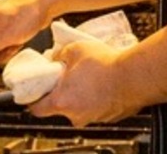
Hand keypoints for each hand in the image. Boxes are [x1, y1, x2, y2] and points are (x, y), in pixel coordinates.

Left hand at [27, 40, 141, 125]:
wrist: (134, 76)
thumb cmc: (106, 65)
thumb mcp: (74, 49)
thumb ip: (59, 55)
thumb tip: (56, 57)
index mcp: (61, 101)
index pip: (36, 109)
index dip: (33, 99)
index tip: (35, 91)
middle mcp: (75, 115)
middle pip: (58, 107)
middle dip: (60, 93)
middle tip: (65, 77)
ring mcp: (92, 118)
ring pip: (78, 108)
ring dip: (79, 95)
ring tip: (87, 78)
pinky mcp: (107, 117)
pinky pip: (95, 108)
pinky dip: (94, 99)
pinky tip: (100, 84)